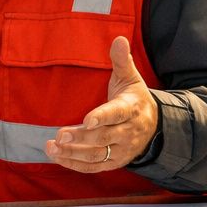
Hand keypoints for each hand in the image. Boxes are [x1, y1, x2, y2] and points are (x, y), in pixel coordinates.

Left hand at [45, 36, 158, 172]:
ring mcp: (121, 150)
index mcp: (131, 109)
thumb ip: (121, 60)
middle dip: (81, 138)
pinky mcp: (113, 162)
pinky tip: (57, 157)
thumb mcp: (130, 78)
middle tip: (60, 135)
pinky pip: (93, 166)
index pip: (117, 114)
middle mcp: (128, 132)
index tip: (87, 120)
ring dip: (73, 154)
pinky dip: (74, 164)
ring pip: (97, 155)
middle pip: (104, 137)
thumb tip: (119, 39)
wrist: (153, 126)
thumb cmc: (134, 99)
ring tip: (52, 147)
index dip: (102, 117)